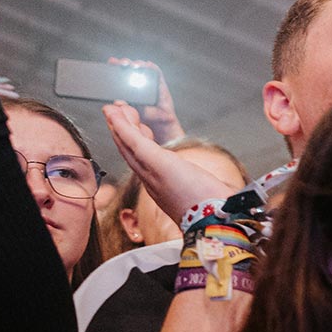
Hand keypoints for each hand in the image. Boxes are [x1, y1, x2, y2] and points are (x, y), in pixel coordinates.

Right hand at [102, 101, 237, 222]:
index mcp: (163, 189)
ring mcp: (152, 174)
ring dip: (119, 125)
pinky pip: (134, 142)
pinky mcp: (157, 164)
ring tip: (115, 109)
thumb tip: (216, 190)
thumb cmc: (214, 212)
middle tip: (118, 115)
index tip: (136, 131)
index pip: (144, 164)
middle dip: (122, 133)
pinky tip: (117, 112)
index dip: (135, 147)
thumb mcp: (206, 196)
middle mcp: (152, 183)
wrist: (216, 222)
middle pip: (130, 154)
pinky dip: (123, 126)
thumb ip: (204, 190)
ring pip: (128, 146)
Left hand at [110, 60, 184, 141]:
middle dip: (124, 63)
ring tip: (134, 66)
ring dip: (137, 64)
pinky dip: (151, 67)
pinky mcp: (159, 83)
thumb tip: (115, 101)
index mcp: (125, 88)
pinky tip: (147, 66)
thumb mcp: (128, 112)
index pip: (119, 73)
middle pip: (129, 67)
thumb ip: (121, 106)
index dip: (114, 66)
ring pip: (141, 67)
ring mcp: (148, 82)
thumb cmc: (143, 118)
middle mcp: (136, 82)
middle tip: (122, 64)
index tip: (111, 63)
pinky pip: (155, 72)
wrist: (159, 124)